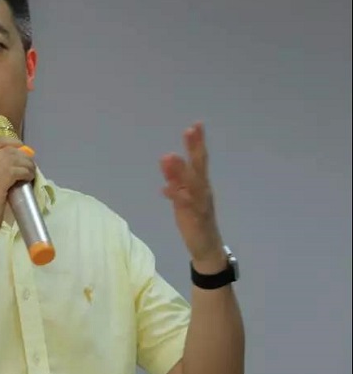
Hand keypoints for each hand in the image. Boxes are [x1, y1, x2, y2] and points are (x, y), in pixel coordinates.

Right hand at [0, 137, 36, 240]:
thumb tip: (16, 162)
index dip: (12, 143)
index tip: (23, 149)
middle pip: (8, 150)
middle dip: (23, 156)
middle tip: (31, 165)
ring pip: (13, 159)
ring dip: (27, 165)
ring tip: (31, 173)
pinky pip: (16, 171)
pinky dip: (26, 173)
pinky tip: (29, 179)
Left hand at [159, 122, 226, 269]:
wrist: (207, 248)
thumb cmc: (195, 219)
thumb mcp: (182, 196)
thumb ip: (175, 179)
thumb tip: (167, 159)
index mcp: (201, 184)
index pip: (199, 160)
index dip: (197, 143)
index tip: (195, 125)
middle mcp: (203, 191)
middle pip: (199, 167)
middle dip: (195, 149)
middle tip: (190, 130)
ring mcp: (200, 204)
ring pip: (193, 184)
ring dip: (181, 171)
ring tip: (170, 156)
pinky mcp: (195, 218)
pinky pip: (186, 206)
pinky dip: (177, 197)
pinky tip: (166, 190)